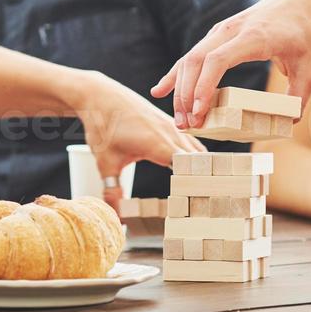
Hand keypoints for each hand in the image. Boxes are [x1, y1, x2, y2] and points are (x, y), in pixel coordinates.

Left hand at [76, 72, 204, 204]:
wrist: (99, 95)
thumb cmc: (102, 126)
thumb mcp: (105, 162)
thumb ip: (112, 191)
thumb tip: (115, 216)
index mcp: (157, 144)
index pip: (187, 168)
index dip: (195, 185)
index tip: (200, 201)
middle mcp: (170, 133)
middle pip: (197, 160)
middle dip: (202, 179)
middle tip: (210, 200)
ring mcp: (172, 125)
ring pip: (196, 149)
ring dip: (200, 166)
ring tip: (207, 187)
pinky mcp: (169, 121)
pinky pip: (190, 139)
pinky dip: (195, 153)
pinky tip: (195, 166)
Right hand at [152, 0, 310, 128]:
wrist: (302, 1)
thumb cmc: (306, 34)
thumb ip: (299, 97)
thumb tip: (287, 122)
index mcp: (253, 37)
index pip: (218, 60)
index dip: (204, 86)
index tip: (199, 111)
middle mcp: (231, 31)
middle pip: (196, 61)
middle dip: (186, 95)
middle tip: (186, 124)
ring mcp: (221, 31)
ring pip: (189, 59)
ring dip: (180, 90)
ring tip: (180, 120)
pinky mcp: (217, 35)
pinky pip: (191, 55)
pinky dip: (175, 74)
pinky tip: (159, 90)